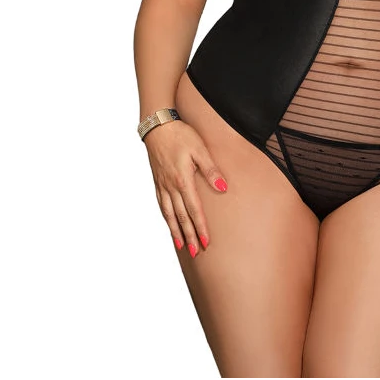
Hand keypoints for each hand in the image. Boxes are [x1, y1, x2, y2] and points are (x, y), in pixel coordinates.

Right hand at [143, 120, 227, 256]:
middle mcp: (171, 187)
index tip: (206, 242)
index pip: (194, 210)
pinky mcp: (157, 182)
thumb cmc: (181, 135)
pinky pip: (162, 205)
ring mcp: (162, 185)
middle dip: (190, 236)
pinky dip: (166, 218)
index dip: (201, 227)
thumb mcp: (200, 149)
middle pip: (182, 217)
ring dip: (176, 231)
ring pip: (170, 214)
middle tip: (197, 253)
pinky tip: (170, 224)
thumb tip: (223, 187)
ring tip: (183, 246)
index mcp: (183, 180)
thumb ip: (211, 170)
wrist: (157, 127)